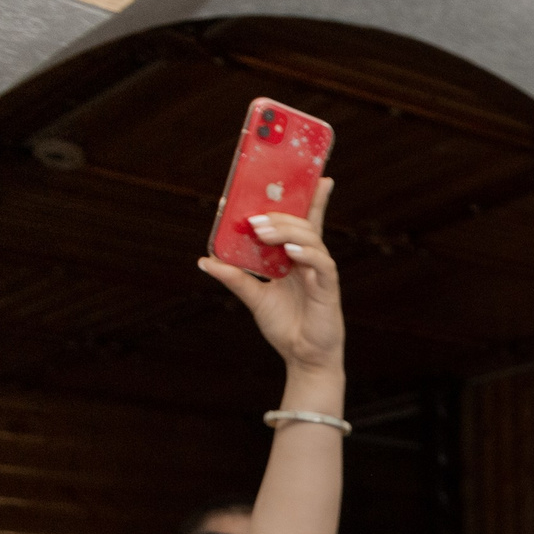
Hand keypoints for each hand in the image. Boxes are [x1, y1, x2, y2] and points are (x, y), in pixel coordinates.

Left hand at [199, 177, 343, 380]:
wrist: (302, 357)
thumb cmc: (286, 326)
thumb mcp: (254, 297)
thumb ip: (234, 277)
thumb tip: (205, 260)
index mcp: (297, 258)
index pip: (306, 221)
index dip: (313, 198)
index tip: (317, 176)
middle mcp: (311, 260)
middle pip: (303, 224)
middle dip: (279, 215)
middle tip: (253, 218)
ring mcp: (321, 273)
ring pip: (310, 239)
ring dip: (286, 231)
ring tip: (262, 232)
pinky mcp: (328, 289)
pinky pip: (321, 264)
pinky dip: (306, 254)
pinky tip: (290, 252)